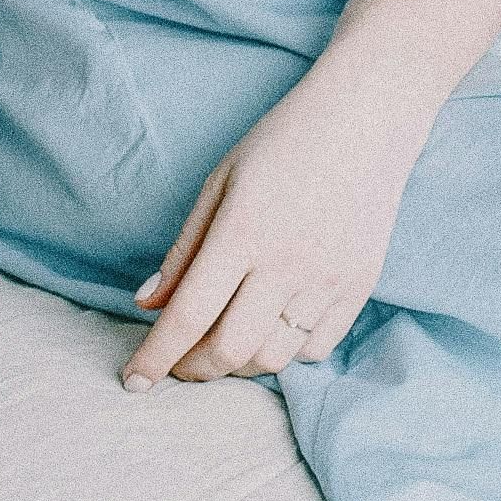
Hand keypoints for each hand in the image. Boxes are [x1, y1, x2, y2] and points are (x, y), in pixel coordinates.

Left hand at [125, 90, 413, 385]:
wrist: (366, 118)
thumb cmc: (282, 142)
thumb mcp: (219, 183)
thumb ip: (184, 250)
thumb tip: (146, 305)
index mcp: (242, 232)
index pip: (188, 315)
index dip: (155, 356)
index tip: (133, 381)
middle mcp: (287, 263)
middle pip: (230, 350)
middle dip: (194, 370)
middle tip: (178, 364)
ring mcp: (328, 278)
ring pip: (274, 357)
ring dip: (239, 364)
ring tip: (223, 342)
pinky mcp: (359, 285)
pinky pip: (317, 347)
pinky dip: (286, 351)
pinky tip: (270, 328)